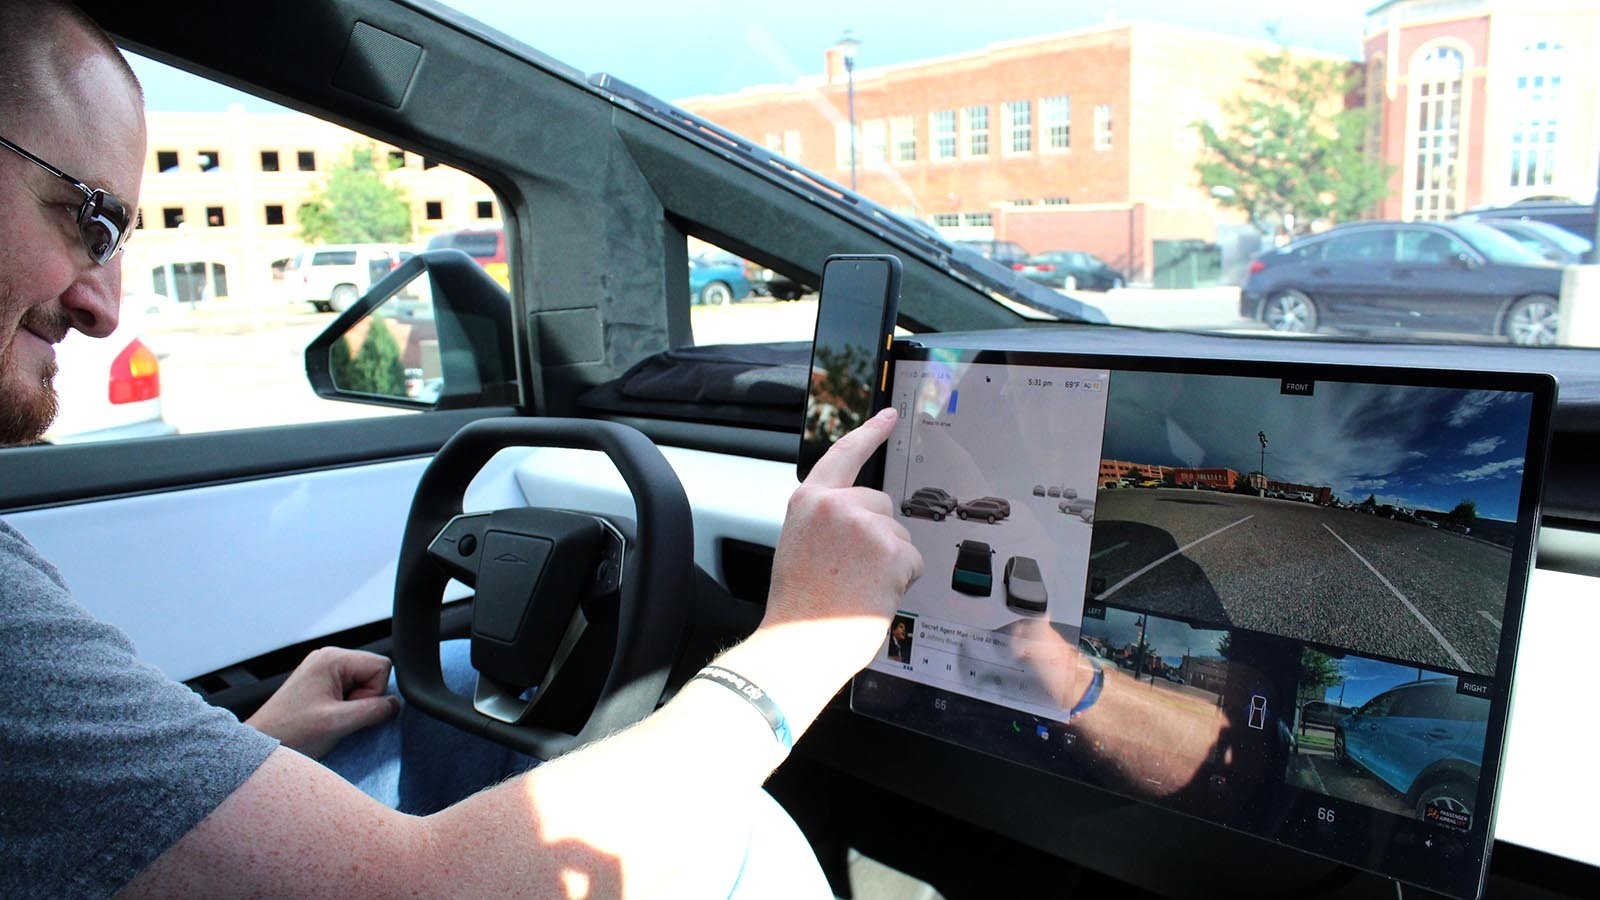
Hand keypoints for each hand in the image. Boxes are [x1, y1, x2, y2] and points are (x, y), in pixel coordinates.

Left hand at [245, 647, 400, 758]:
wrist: (261, 746)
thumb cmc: (289, 732)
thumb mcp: (338, 722)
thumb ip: (374, 710)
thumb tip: (395, 705)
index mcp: (332, 658)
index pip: (381, 666)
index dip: (374, 692)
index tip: (350, 709)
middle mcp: (328, 659)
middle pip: (373, 674)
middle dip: (364, 700)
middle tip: (338, 716)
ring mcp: (323, 672)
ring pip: (363, 686)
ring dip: (353, 707)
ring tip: (330, 719)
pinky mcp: (320, 686)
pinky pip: (350, 693)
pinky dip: (345, 709)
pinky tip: (328, 719)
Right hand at [761, 408, 923, 676]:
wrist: (799, 642)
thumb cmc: (799, 604)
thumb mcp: (799, 543)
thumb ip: (826, 519)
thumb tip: (861, 516)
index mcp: (809, 501)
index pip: (844, 455)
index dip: (869, 433)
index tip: (888, 416)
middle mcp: (837, 505)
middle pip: (882, 504)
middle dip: (877, 535)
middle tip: (848, 572)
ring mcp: (866, 526)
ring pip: (900, 535)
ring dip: (889, 561)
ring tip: (856, 586)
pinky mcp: (892, 552)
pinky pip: (913, 561)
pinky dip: (901, 581)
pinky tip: (872, 595)